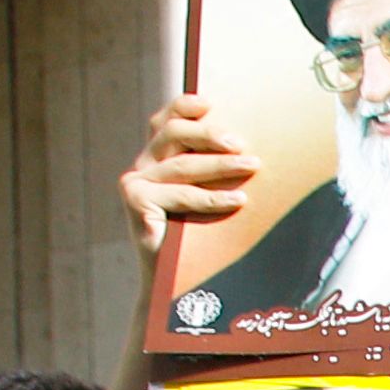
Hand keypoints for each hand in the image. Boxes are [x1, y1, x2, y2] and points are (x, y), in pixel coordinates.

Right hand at [122, 92, 263, 261]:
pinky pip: (182, 195)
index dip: (183, 106)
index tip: (209, 104)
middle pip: (173, 134)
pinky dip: (213, 198)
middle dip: (210, 135)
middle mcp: (142, 166)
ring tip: (253, 166)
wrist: (171, 285)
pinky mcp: (136, 204)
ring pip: (183, 166)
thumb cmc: (196, 240)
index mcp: (156, 157)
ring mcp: (136, 184)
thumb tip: (251, 150)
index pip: (166, 121)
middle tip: (243, 145)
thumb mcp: (204, 198)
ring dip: (222, 165)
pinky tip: (239, 201)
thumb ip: (212, 172)